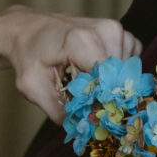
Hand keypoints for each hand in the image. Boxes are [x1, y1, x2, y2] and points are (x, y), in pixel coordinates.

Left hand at [0, 5, 141, 121]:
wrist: (28, 28)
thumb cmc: (28, 55)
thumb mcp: (32, 87)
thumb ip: (58, 111)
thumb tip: (83, 129)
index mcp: (82, 40)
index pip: (109, 82)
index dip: (102, 103)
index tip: (90, 114)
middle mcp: (105, 31)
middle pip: (119, 78)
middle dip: (105, 94)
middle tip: (85, 101)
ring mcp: (115, 29)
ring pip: (126, 71)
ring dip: (109, 83)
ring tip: (84, 81)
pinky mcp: (120, 32)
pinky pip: (127, 61)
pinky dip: (114, 71)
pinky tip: (94, 70)